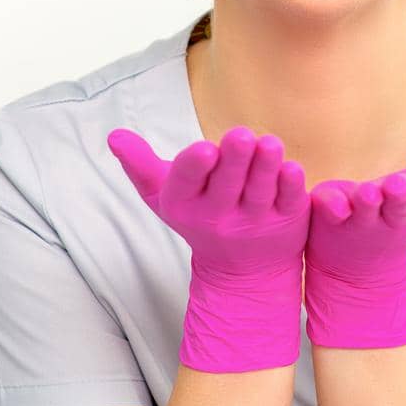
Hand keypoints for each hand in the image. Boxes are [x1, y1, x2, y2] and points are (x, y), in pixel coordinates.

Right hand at [108, 125, 309, 371]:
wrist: (241, 271)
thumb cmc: (199, 215)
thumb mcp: (165, 195)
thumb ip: (140, 165)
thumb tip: (113, 136)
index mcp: (186, 204)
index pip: (187, 183)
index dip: (195, 166)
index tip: (204, 148)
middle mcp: (218, 216)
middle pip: (227, 185)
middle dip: (234, 160)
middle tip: (241, 134)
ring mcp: (255, 221)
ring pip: (260, 192)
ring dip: (265, 167)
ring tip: (270, 144)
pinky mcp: (287, 222)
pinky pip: (288, 202)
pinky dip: (291, 187)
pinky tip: (292, 169)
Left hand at [304, 146, 405, 348]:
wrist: (362, 259)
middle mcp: (392, 218)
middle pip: (399, 208)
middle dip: (401, 197)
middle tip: (401, 183)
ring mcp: (360, 220)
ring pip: (364, 211)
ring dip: (366, 202)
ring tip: (368, 192)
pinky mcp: (330, 217)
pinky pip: (328, 212)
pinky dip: (328, 205)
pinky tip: (327, 197)